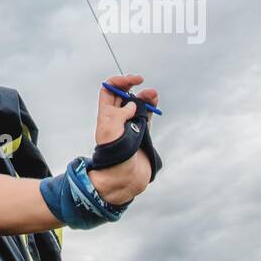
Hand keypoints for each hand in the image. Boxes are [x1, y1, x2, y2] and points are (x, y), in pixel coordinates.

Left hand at [90, 74, 158, 204]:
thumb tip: (133, 104)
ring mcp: (131, 126)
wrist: (125, 179)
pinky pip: (147, 116)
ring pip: (138, 104)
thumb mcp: (111, 131)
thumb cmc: (114, 156)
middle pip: (123, 95)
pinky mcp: (143, 134)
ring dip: (144, 96)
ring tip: (152, 93)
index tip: (128, 80)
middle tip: (140, 81)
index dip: (117, 82)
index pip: (108, 92)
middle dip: (131, 86)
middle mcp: (118, 119)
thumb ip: (120, 114)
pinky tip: (154, 101)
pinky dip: (151, 107)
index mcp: (106, 116)